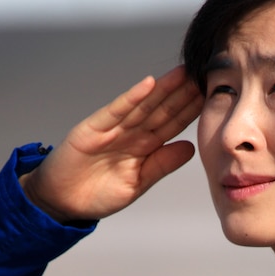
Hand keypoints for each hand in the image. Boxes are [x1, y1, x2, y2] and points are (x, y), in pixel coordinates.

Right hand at [19, 66, 202, 221]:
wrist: (61, 203)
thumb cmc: (98, 194)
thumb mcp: (137, 183)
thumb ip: (162, 165)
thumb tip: (190, 148)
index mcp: (143, 146)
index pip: (172, 124)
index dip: (191, 110)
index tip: (213, 97)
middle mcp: (130, 133)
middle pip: (161, 109)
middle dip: (183, 93)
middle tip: (206, 74)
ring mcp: (112, 129)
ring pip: (143, 105)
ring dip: (163, 89)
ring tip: (184, 72)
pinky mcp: (92, 129)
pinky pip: (115, 111)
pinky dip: (131, 97)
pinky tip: (148, 84)